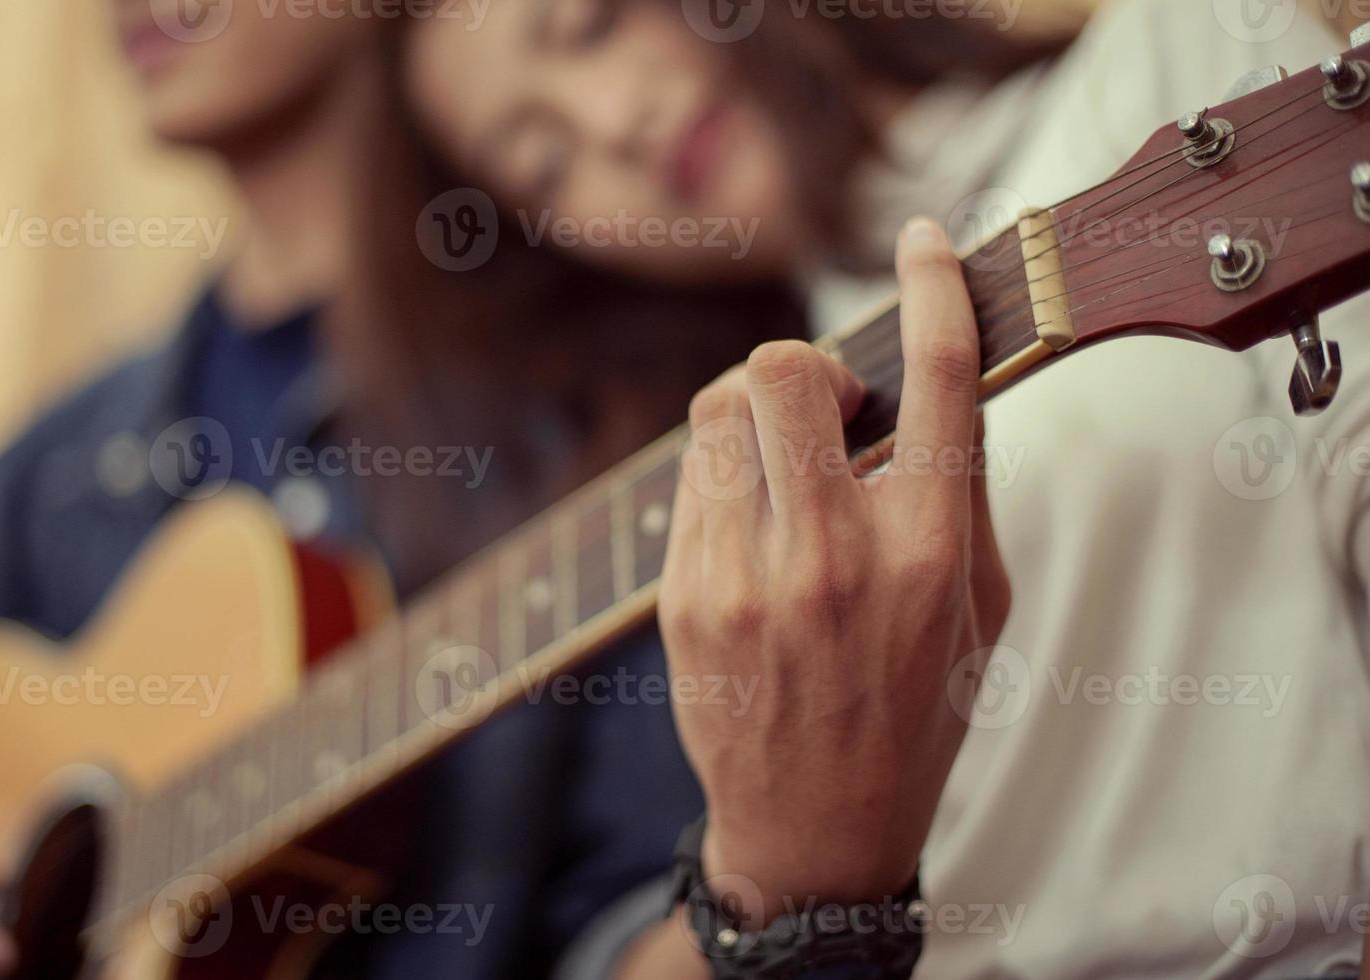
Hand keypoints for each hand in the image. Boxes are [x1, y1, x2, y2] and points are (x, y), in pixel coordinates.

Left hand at [659, 217, 1010, 915]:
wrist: (815, 826)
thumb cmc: (913, 708)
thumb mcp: (980, 606)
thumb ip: (959, 489)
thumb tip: (932, 376)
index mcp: (929, 553)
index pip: (936, 380)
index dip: (933, 287)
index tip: (924, 243)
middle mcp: (833, 556)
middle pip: (784, 371)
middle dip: (804, 362)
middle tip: (828, 404)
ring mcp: (745, 576)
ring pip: (721, 411)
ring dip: (756, 411)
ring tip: (786, 466)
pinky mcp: (683, 595)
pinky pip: (692, 477)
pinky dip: (725, 473)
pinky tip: (753, 522)